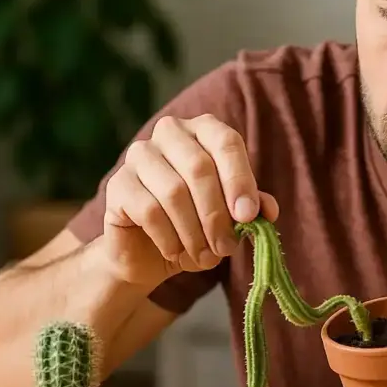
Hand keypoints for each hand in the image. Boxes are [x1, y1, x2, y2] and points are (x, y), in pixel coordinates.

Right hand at [98, 114, 278, 287]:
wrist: (147, 254)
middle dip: (217, 214)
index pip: (226, 142)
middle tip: (225, 248)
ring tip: (204, 256)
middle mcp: (170, 133)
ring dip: (194, 232)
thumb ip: (251, 208)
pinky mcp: (118, 184)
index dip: (240, 180)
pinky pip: (148, 210)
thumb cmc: (195, 227)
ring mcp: (139, 155)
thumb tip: (268, 209)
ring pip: (174, 191)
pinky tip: (175, 252)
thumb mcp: (230, 219)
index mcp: (204, 130)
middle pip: (199, 168)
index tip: (248, 216)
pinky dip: (168, 238)